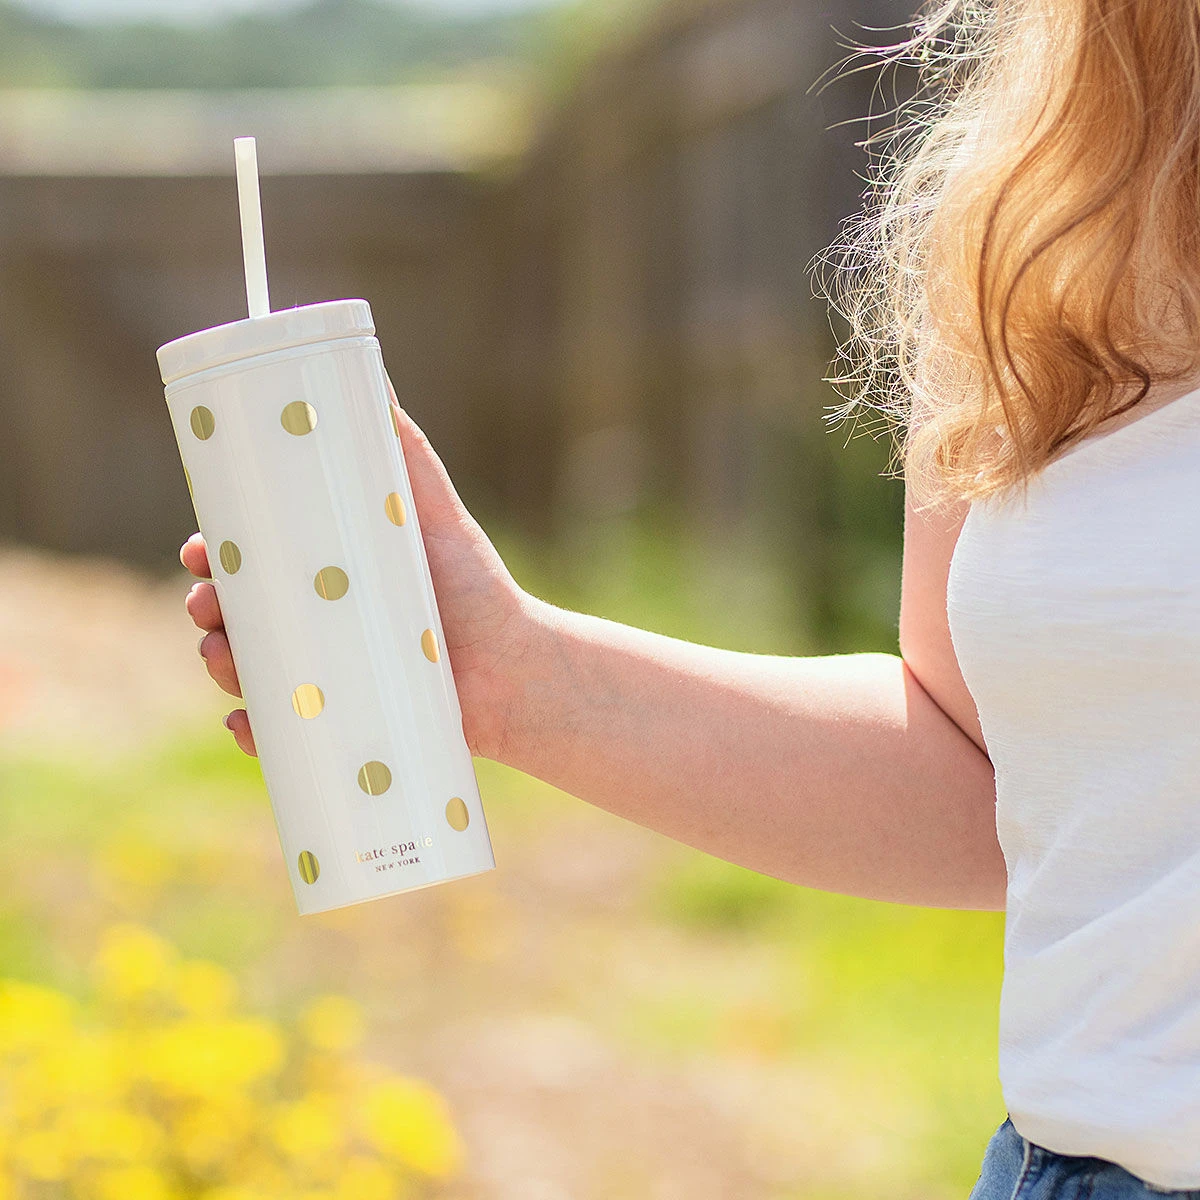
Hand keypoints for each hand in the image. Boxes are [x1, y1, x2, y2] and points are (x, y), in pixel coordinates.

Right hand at [181, 381, 534, 760]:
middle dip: (207, 611)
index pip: (250, 564)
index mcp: (324, 577)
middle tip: (209, 607)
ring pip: (246, 672)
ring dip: (220, 666)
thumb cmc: (475, 589)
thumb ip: (405, 454)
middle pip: (236, 617)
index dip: (214, 557)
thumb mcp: (434, 514)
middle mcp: (316, 627)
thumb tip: (375, 381)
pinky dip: (253, 732)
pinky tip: (246, 725)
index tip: (200, 550)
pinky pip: (278, 731)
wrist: (514, 669)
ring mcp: (323, 677)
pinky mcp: (336, 723)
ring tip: (227, 663)